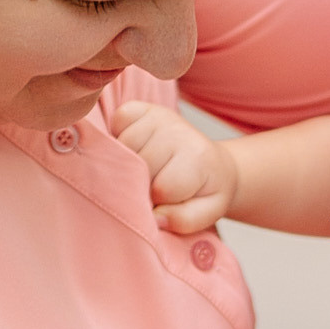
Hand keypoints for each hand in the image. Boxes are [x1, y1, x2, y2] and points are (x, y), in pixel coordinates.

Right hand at [113, 100, 235, 238]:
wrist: (211, 165)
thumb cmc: (203, 192)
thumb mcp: (205, 214)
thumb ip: (183, 220)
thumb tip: (154, 218)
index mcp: (197, 159)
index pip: (161, 188)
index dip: (156, 203)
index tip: (162, 205)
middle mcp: (178, 133)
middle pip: (138, 164)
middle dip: (139, 183)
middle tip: (151, 188)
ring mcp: (159, 117)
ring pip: (123, 143)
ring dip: (126, 162)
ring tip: (143, 170)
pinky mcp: (142, 108)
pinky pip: (117, 119)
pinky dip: (117, 134)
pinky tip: (134, 149)